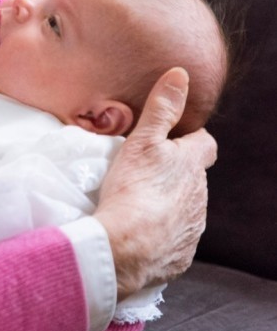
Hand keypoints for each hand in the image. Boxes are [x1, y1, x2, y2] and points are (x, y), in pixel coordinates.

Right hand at [94, 67, 216, 301]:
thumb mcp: (142, 140)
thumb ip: (161, 107)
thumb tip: (180, 74)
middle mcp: (200, 198)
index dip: (193, 139)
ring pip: (186, 210)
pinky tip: (139, 233)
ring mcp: (192, 229)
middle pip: (193, 179)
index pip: (206, 144)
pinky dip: (161, 235)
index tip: (173, 139)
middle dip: (176, 175)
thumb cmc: (132, 189)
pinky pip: (174, 241)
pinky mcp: (180, 256)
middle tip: (145, 173)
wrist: (124, 248)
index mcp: (192, 166)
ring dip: (169, 205)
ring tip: (139, 205)